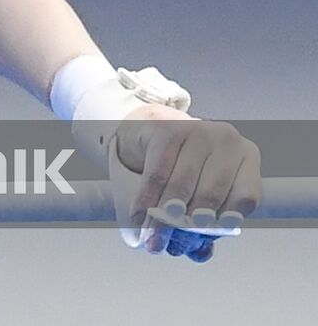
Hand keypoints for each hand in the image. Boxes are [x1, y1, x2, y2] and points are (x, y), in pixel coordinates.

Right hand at [112, 104, 261, 261]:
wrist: (152, 129)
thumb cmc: (184, 166)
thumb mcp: (201, 188)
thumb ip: (205, 220)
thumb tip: (200, 254)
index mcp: (246, 157)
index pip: (246, 197)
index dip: (224, 221)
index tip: (202, 237)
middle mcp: (228, 139)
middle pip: (211, 193)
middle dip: (186, 223)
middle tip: (167, 244)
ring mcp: (199, 130)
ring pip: (181, 185)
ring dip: (163, 216)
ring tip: (151, 235)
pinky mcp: (168, 128)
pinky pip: (156, 173)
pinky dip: (146, 199)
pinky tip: (137, 215)